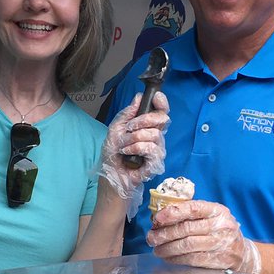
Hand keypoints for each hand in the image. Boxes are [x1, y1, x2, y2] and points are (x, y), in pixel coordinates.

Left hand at [99, 91, 168, 219]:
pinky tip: (128, 153)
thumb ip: (127, 114)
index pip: (161, 112)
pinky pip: (152, 149)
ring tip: (124, 147)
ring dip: (134, 138)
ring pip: (155, 134)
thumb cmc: (112, 156)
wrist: (110, 176)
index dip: (161, 102)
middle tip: (130, 127)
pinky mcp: (156, 163)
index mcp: (147, 128)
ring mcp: (157, 151)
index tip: (155, 97)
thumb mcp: (115, 130)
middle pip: (163, 119)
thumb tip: (138, 97)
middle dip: (144, 120)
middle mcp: (155, 137)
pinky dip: (137, 148)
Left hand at [148, 198, 260, 273]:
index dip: (172, 213)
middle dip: (164, 234)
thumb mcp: (212, 217)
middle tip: (151, 238)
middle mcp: (221, 225)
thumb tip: (162, 218)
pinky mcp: (218, 260)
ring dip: (168, 248)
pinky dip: (176, 259)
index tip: (157, 219)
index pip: (192, 208)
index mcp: (217, 210)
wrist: (243, 253)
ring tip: (157, 249)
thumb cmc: (221, 232)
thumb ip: (192, 215)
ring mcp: (221, 243)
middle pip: (186, 229)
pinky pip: (192, 259)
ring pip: (187, 246)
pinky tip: (168, 258)